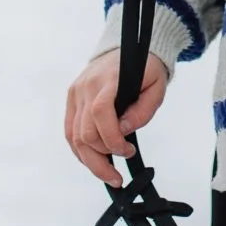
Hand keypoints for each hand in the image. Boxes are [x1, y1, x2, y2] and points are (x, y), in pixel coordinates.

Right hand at [64, 49, 169, 187]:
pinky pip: (70, 132)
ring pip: (74, 136)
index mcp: (109, 79)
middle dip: (102, 159)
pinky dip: (81, 151)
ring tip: (109, 176)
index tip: (126, 151)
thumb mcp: (156, 87)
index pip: (100, 111)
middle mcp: (86, 86)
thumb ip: (142, 111)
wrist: (126, 49)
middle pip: (85, 131)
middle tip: (120, 173)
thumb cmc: (145, 69)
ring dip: (90, 162)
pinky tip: (95, 162)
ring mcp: (76, 93)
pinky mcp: (71, 100)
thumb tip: (124, 131)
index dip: (111, 138)